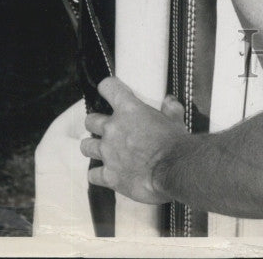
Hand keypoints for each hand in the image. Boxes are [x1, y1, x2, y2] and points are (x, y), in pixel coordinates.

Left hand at [80, 78, 188, 204]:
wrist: (174, 171)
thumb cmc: (175, 143)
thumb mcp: (176, 119)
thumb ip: (170, 108)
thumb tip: (168, 101)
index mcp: (129, 109)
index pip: (108, 87)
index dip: (107, 88)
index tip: (108, 90)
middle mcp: (113, 128)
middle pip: (90, 120)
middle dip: (96, 122)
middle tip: (107, 127)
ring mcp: (108, 153)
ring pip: (86, 146)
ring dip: (93, 146)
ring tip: (101, 149)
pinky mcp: (108, 176)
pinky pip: (92, 174)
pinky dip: (98, 173)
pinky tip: (106, 173)